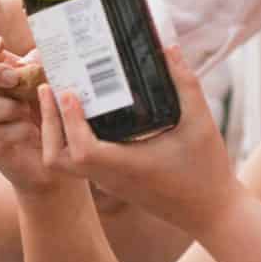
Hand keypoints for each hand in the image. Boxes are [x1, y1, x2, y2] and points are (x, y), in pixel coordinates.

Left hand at [38, 47, 240, 234]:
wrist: (212, 213)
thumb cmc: (207, 172)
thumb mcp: (201, 123)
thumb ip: (184, 84)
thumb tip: (169, 48)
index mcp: (126, 166)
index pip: (81, 150)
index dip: (69, 121)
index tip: (67, 92)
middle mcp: (109, 176)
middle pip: (57, 159)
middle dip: (48, 123)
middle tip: (49, 88)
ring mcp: (108, 181)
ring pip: (63, 162)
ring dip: (54, 131)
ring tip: (58, 97)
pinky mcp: (111, 181)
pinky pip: (77, 161)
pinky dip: (68, 137)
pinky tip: (79, 112)